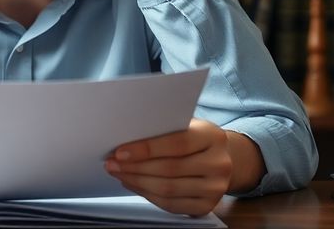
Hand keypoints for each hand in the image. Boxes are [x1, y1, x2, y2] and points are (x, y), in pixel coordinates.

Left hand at [105, 119, 232, 216]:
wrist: (221, 160)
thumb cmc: (194, 139)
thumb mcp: (186, 126)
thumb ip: (163, 130)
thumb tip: (125, 139)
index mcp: (213, 137)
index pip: (177, 144)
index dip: (146, 149)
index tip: (119, 152)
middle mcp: (219, 164)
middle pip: (170, 169)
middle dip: (135, 167)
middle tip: (111, 164)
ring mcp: (215, 188)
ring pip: (168, 189)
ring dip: (137, 182)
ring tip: (119, 173)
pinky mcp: (207, 206)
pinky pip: (171, 204)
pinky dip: (147, 195)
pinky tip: (133, 184)